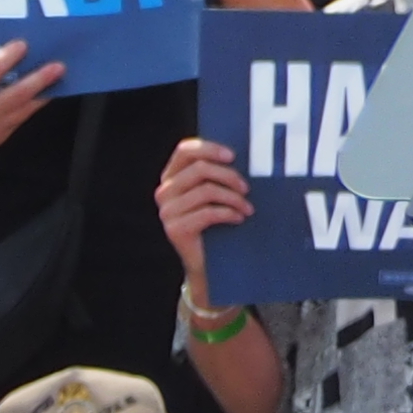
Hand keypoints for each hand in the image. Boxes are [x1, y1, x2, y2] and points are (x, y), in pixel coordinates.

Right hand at [154, 135, 255, 278]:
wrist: (211, 264)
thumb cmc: (220, 223)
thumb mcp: (217, 195)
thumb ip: (219, 175)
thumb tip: (242, 158)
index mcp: (173, 177)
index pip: (185, 150)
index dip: (209, 148)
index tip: (233, 156)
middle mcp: (165, 191)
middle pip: (200, 169)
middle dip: (229, 176)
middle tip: (247, 189)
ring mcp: (167, 211)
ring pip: (206, 190)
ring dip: (234, 198)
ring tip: (248, 209)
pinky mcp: (175, 229)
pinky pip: (208, 212)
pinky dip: (229, 213)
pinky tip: (239, 218)